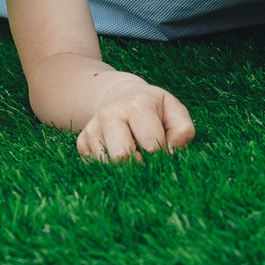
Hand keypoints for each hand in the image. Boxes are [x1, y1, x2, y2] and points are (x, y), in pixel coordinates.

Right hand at [75, 74, 195, 161]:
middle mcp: (110, 115)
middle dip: (138, 165)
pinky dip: (109, 168)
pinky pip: (95, 167)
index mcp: (137, 106)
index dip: (161, 155)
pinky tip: (117, 155)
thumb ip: (183, 130)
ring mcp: (93, 129)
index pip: (151, 143)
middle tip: (146, 160)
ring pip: (106, 165)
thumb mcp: (173, 110)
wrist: (118, 95)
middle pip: (121, 156)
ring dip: (122, 168)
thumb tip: (173, 152)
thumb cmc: (152, 108)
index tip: (164, 153)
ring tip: (133, 155)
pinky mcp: (81, 142)